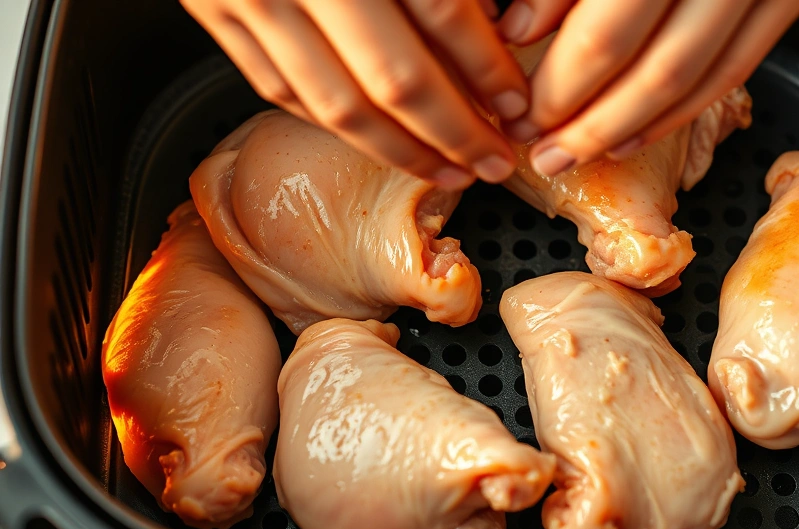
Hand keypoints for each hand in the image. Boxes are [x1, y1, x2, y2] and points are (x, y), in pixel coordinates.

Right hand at [182, 0, 527, 186]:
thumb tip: (494, 22)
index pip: (442, 12)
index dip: (487, 68)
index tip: (516, 102)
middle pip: (393, 79)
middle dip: (454, 133)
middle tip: (493, 162)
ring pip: (335, 104)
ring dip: (400, 149)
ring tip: (446, 170)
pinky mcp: (210, 9)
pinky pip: (281, 88)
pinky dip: (334, 123)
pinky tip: (375, 138)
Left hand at [497, 0, 798, 175]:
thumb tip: (515, 27)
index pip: (608, 32)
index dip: (559, 84)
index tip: (520, 112)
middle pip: (655, 66)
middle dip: (590, 122)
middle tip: (541, 150)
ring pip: (697, 76)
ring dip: (632, 127)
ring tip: (578, 151)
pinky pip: (738, 67)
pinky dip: (685, 109)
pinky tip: (639, 131)